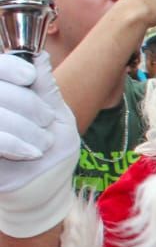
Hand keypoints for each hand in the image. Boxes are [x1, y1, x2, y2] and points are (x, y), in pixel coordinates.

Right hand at [0, 54, 77, 237]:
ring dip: (24, 126)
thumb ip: (45, 88)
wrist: (43, 191)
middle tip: (46, 122)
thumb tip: (38, 55)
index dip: (10, 67)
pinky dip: (13, 142)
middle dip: (27, 104)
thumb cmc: (51, 152)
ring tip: (41, 144)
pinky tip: (30, 152)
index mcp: (6, 93)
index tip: (28, 77)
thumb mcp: (57, 116)